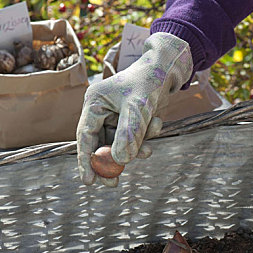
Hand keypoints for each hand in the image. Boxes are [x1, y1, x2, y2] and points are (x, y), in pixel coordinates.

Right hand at [76, 33, 192, 185]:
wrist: (168, 68)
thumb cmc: (149, 81)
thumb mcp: (138, 108)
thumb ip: (128, 134)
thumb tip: (119, 161)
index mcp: (94, 102)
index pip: (85, 136)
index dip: (85, 160)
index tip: (89, 181)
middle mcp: (101, 109)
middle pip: (100, 143)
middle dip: (110, 163)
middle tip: (113, 184)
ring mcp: (115, 115)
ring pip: (120, 142)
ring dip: (135, 147)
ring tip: (149, 149)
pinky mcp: (129, 118)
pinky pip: (134, 136)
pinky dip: (145, 136)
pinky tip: (157, 123)